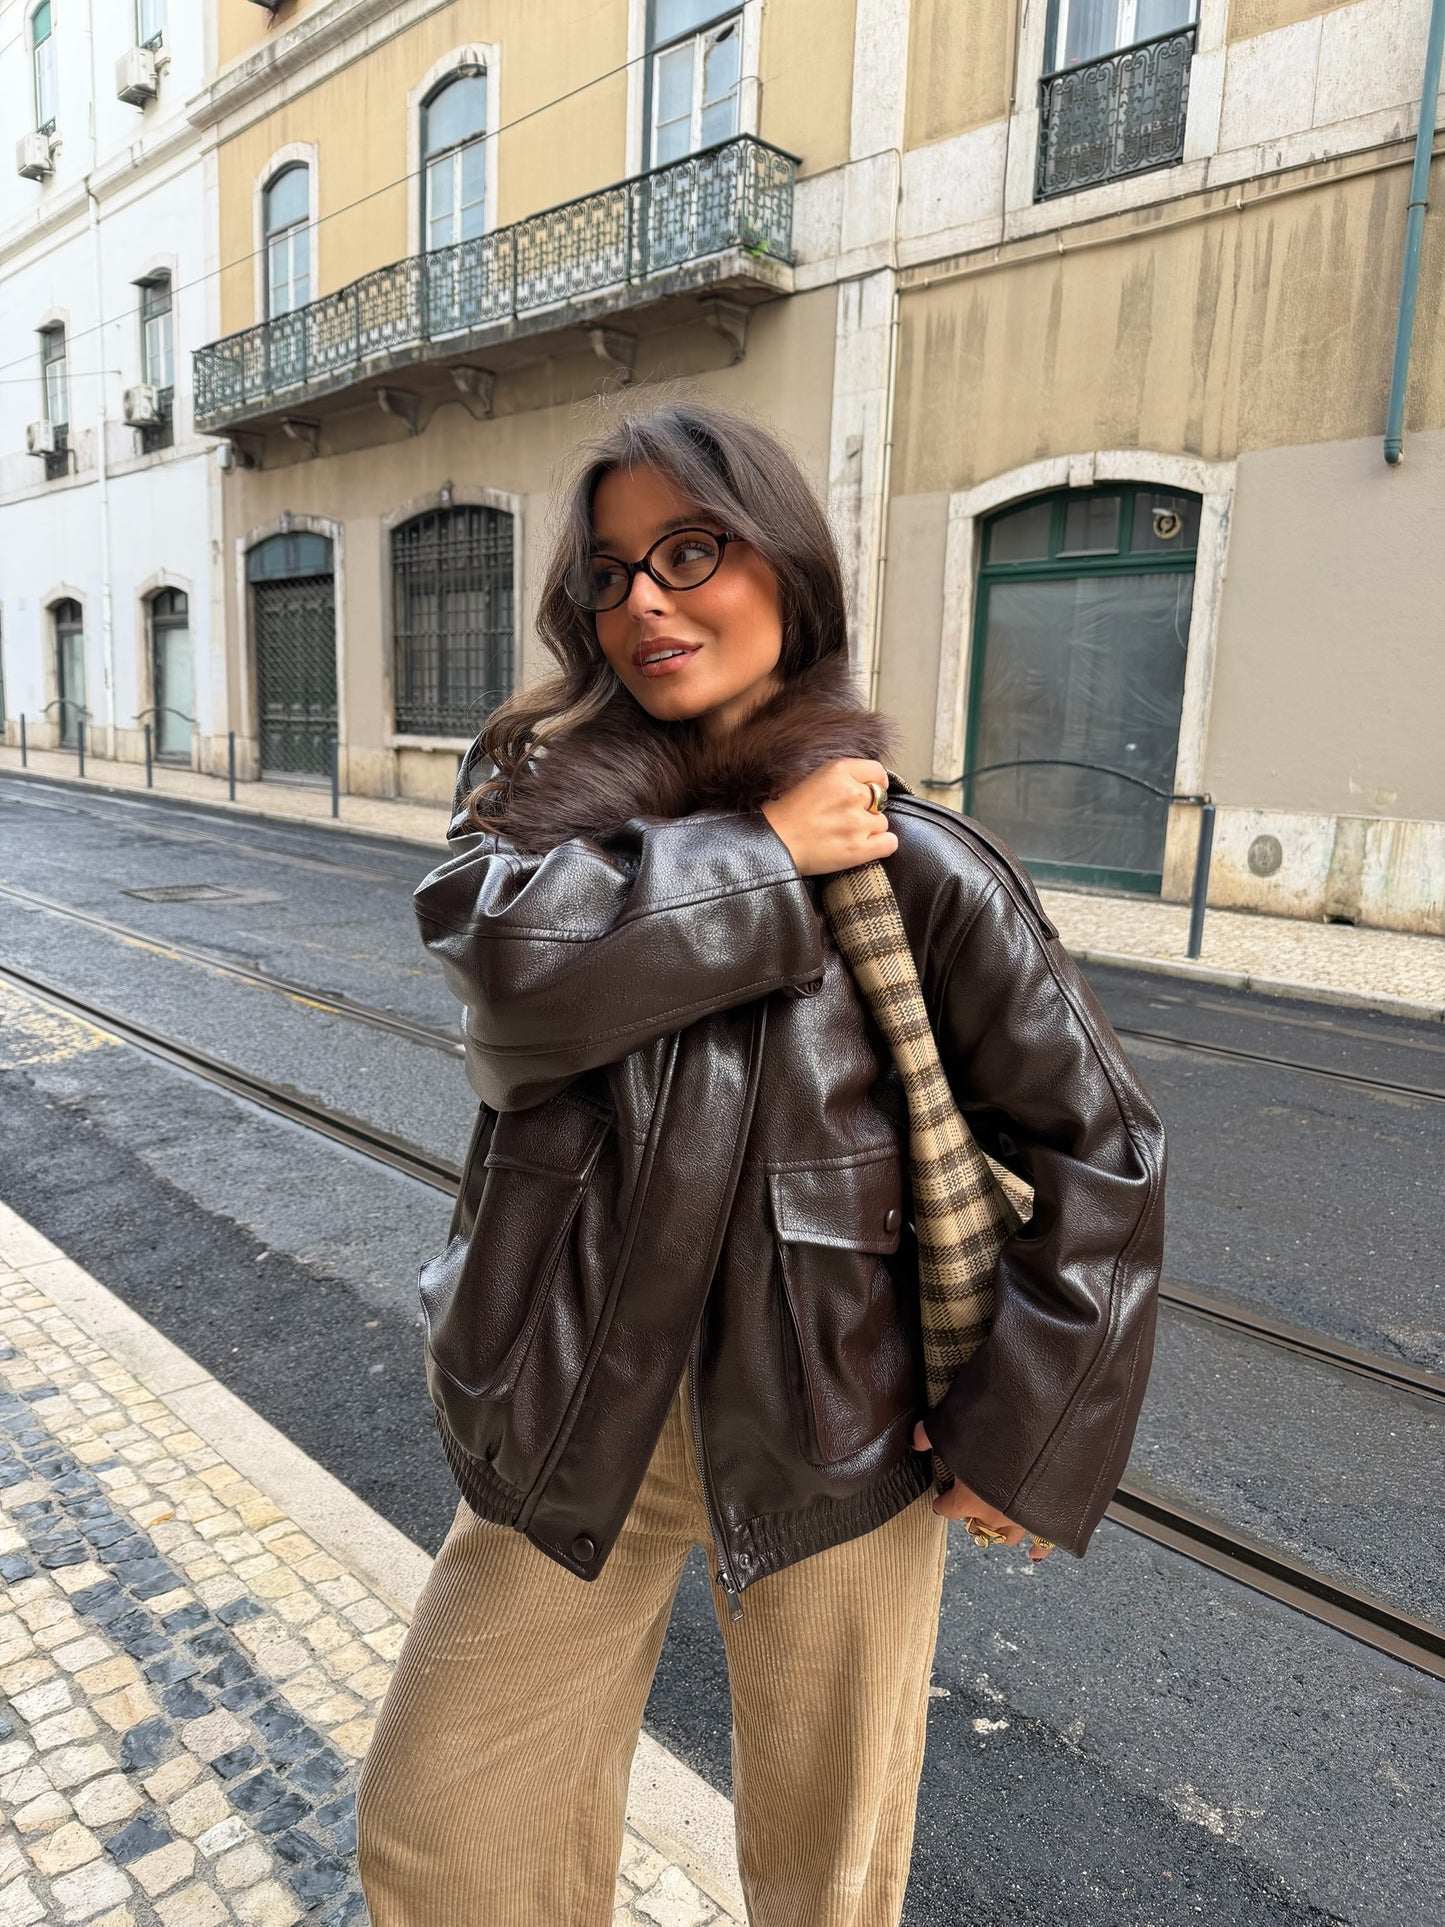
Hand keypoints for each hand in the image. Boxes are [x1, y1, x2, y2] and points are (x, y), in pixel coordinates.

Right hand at [760, 758, 898, 877]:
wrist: (772, 843)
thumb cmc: (784, 814)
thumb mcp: (811, 779)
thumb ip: (840, 777)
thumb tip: (865, 784)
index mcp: (838, 771)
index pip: (877, 772)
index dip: (875, 783)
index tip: (869, 791)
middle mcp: (852, 793)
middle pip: (880, 799)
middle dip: (868, 808)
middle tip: (846, 818)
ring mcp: (857, 822)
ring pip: (882, 823)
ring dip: (869, 829)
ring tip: (845, 834)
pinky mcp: (859, 848)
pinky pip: (890, 843)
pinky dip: (881, 845)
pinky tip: (865, 846)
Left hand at [913, 1422, 1052, 1559]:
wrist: (1039, 1445)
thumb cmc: (992, 1441)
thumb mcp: (954, 1430)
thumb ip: (930, 1435)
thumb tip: (914, 1439)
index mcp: (967, 1502)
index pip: (946, 1510)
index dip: (942, 1502)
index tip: (942, 1498)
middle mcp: (991, 1516)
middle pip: (975, 1525)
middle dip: (971, 1515)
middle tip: (971, 1501)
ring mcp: (1018, 1520)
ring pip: (1004, 1536)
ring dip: (997, 1529)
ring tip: (995, 1519)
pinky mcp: (1042, 1520)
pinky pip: (1041, 1542)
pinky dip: (1037, 1547)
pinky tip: (1034, 1551)